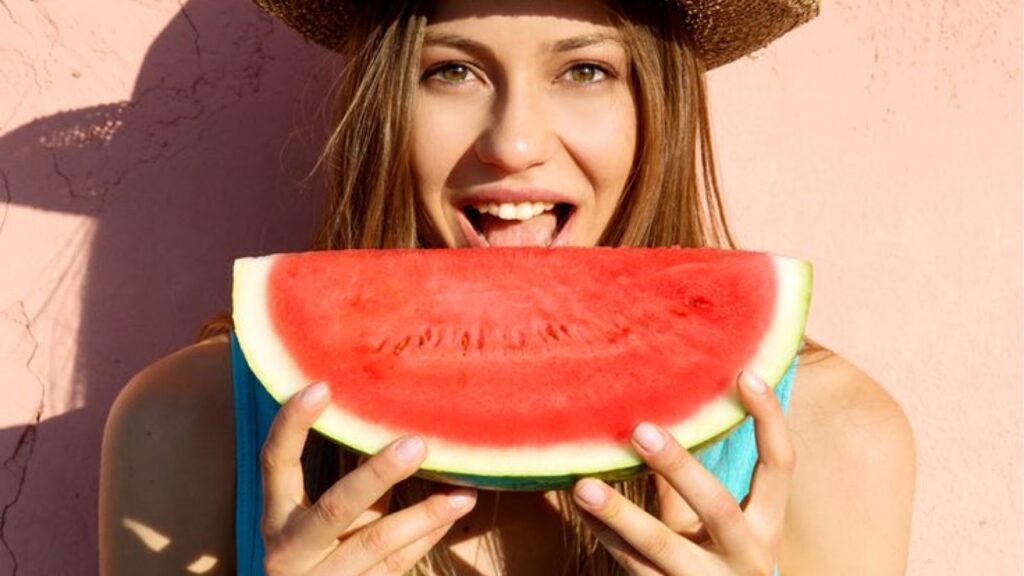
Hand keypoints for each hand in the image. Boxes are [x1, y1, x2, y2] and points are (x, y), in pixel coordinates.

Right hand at [259, 382, 476, 575]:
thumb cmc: (317, 555)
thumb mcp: (319, 519)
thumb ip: (349, 484)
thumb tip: (391, 426)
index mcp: (275, 517)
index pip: (274, 462)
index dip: (292, 424)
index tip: (322, 386)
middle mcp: (290, 550)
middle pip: (335, 507)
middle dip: (377, 475)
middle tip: (417, 444)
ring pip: (376, 541)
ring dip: (424, 514)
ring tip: (463, 491)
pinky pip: (397, 563)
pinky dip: (427, 536)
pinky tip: (453, 512)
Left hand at [573, 371, 793, 574]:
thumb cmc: (716, 559)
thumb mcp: (714, 523)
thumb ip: (687, 482)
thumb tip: (653, 419)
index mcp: (768, 525)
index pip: (780, 466)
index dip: (769, 420)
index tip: (744, 374)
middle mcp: (747, 555)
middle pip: (718, 507)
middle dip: (679, 467)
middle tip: (640, 430)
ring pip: (663, 546)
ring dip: (620, 514)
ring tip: (582, 484)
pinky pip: (633, 565)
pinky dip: (606, 535)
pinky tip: (580, 510)